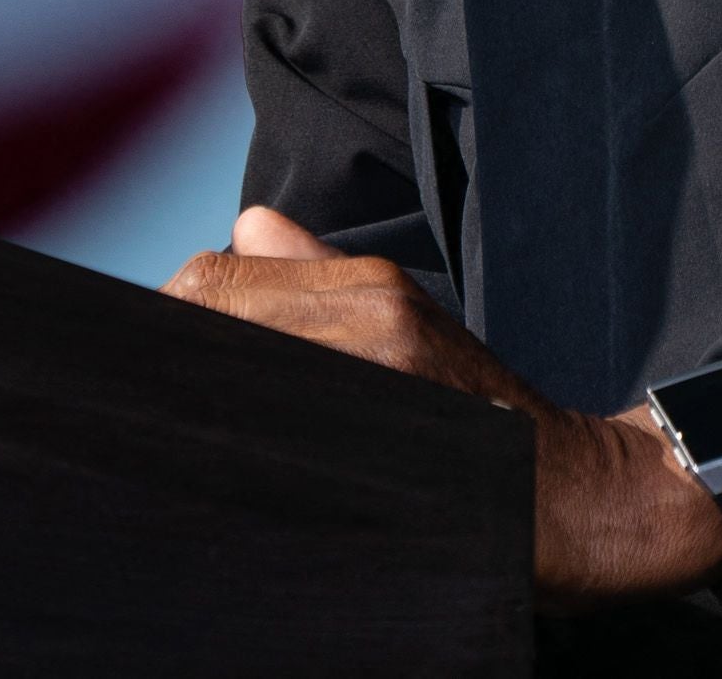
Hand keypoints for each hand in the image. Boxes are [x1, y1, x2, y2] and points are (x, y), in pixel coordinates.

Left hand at [165, 207, 721, 606]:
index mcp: (370, 290)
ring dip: (191, 412)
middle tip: (147, 407)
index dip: (166, 318)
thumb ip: (319, 275)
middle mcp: (371, 327)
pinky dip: (230, 457)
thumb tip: (247, 226)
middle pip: (208, 321)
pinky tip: (226, 476)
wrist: (574, 495)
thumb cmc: (484, 412)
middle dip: (165, 365)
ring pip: (231, 384)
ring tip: (171, 440)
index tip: (148, 355)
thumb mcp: (412, 320)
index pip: (213, 282)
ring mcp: (373, 390)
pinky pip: (267, 448)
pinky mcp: (380, 453)